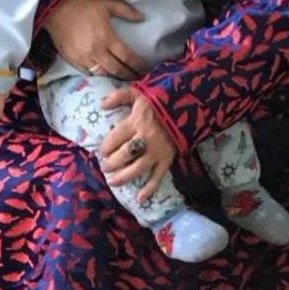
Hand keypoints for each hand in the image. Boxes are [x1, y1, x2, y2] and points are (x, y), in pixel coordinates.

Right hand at [44, 0, 148, 79]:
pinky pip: (90, 73)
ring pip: (104, 74)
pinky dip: (100, 75)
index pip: (127, 57)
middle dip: (130, 75)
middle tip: (138, 76)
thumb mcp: (107, 3)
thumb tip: (142, 17)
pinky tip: (106, 74)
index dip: (139, 64)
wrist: (56, 9)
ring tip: (124, 77)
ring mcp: (84, 58)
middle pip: (118, 69)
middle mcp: (97, 51)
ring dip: (115, 77)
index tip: (146, 68)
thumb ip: (126, 10)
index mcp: (107, 37)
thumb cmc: (83, 5)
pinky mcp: (74, 61)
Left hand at [98, 88, 176, 202]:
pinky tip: (139, 198)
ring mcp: (157, 151)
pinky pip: (158, 176)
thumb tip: (101, 104)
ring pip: (137, 168)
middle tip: (105, 167)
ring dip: (123, 177)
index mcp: (137, 120)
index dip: (106, 146)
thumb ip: (119, 96)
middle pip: (124, 155)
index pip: (116, 137)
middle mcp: (145, 138)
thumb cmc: (159, 98)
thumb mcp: (138, 91)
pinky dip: (149, 189)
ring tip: (112, 182)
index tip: (102, 151)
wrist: (187, 104)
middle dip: (111, 163)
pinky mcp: (167, 159)